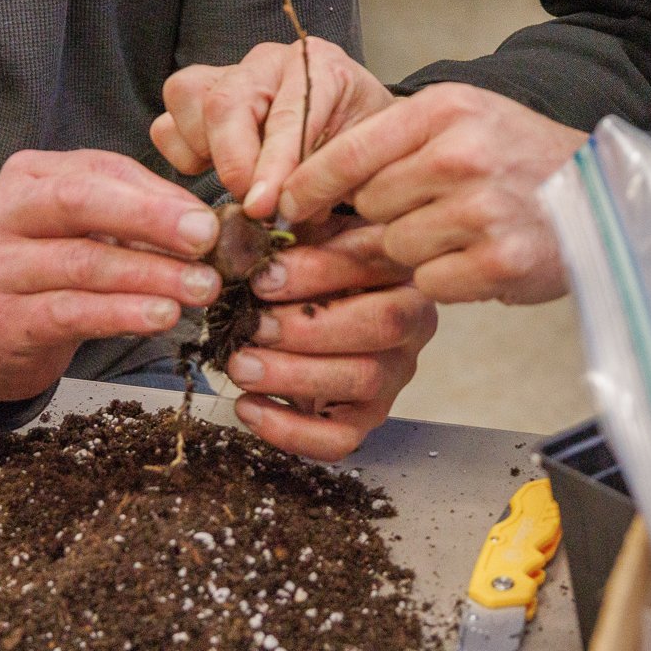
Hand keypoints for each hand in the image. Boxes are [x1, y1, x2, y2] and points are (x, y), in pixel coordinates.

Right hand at [0, 149, 220, 406]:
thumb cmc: (52, 268)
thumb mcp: (88, 228)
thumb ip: (139, 213)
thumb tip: (204, 220)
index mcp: (28, 175)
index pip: (101, 172)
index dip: (158, 195)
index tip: (209, 219)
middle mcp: (1, 212)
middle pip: (79, 204)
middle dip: (151, 220)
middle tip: (206, 240)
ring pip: (82, 263)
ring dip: (150, 275)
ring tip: (199, 287)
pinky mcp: (3, 320)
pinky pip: (71, 312)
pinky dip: (123, 314)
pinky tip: (162, 316)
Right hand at [153, 36, 391, 218]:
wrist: (353, 128)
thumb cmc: (360, 142)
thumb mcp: (361, 160)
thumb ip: (326, 180)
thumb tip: (281, 210)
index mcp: (319, 65)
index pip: (288, 115)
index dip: (274, 166)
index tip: (265, 207)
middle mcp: (268, 61)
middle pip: (225, 101)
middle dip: (233, 162)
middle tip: (251, 206)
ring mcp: (229, 74)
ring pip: (187, 98)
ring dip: (206, 152)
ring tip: (241, 180)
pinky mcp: (198, 97)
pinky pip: (167, 122)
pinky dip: (184, 154)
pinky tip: (218, 169)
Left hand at [227, 216, 436, 460]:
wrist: (320, 314)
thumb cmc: (309, 265)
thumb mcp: (306, 229)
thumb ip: (290, 218)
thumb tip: (257, 210)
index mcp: (397, 265)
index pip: (372, 264)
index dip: (317, 270)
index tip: (262, 275)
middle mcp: (410, 319)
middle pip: (380, 325)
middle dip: (308, 327)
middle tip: (252, 325)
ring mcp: (394, 373)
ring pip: (362, 380)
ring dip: (293, 375)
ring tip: (240, 364)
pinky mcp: (369, 417)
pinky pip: (340, 440)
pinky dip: (289, 431)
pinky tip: (248, 406)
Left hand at [277, 84, 588, 306]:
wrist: (604, 195)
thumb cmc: (521, 158)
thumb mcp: (461, 122)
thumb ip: (392, 144)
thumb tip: (303, 189)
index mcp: (445, 110)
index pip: (350, 151)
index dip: (308, 185)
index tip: (280, 206)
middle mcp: (462, 155)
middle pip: (368, 205)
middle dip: (379, 217)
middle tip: (419, 213)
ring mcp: (482, 210)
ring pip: (394, 247)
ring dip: (413, 249)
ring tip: (457, 231)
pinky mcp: (498, 262)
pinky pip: (429, 282)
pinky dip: (444, 277)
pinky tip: (475, 257)